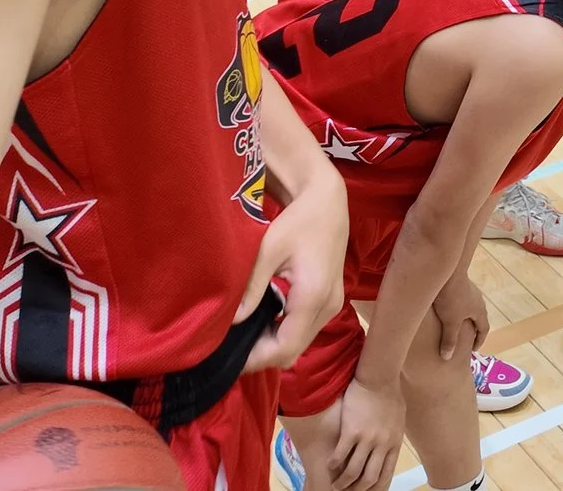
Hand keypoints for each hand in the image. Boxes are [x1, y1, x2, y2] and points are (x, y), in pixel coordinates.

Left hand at [237, 168, 346, 374]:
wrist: (327, 202)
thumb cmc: (297, 221)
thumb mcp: (269, 249)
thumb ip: (252, 287)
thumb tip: (233, 321)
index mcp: (313, 297)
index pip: (285, 348)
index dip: (257, 360)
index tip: (229, 360)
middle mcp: (328, 307)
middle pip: (293, 351)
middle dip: (263, 356)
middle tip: (231, 350)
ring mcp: (332, 305)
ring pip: (301, 343)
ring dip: (274, 345)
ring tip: (243, 337)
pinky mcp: (331, 299)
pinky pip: (306, 329)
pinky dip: (285, 333)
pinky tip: (263, 323)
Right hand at [329, 374, 406, 490]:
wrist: (380, 376)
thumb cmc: (390, 394)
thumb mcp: (398, 420)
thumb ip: (391, 436)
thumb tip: (387, 446)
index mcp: (394, 443)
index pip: (386, 474)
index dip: (374, 488)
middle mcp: (382, 445)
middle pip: (369, 478)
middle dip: (357, 489)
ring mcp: (368, 439)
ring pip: (353, 471)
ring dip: (343, 481)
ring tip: (336, 484)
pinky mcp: (352, 431)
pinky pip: (340, 455)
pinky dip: (334, 464)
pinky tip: (330, 465)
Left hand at [432, 274, 488, 359]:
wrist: (446, 270)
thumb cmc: (451, 298)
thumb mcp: (450, 322)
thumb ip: (449, 340)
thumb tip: (447, 357)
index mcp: (480, 311)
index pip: (484, 329)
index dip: (480, 340)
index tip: (474, 349)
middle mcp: (478, 300)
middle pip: (478, 318)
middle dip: (472, 329)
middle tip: (464, 339)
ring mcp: (470, 290)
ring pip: (469, 308)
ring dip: (464, 317)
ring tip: (454, 324)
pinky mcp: (460, 283)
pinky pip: (461, 300)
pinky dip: (457, 308)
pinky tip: (446, 308)